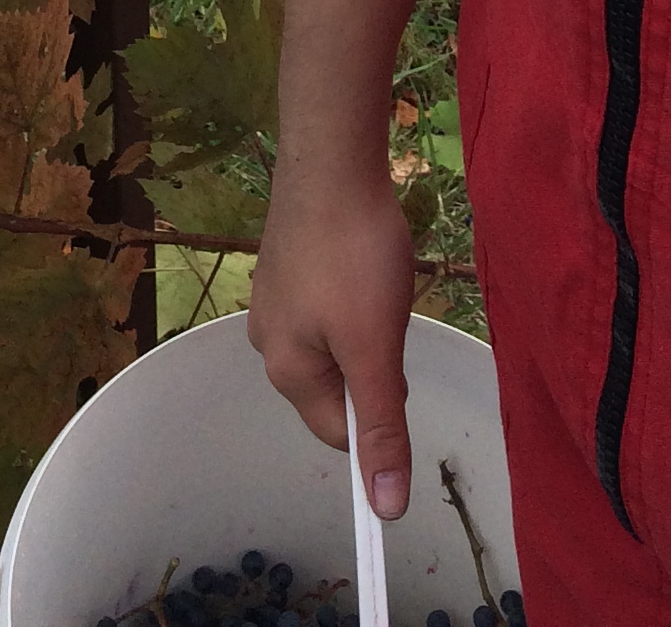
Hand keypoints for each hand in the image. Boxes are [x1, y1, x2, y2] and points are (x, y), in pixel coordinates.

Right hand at [249, 164, 417, 517]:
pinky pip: (327, 305)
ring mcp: (273, 297)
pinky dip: (351, 295)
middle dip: (373, 362)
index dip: (381, 414)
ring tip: (379, 284)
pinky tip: (364, 260)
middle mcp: (267, 339)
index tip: (403, 365)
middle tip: (391, 316)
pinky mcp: (286, 263)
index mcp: (284, 370)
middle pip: (337, 386)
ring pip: (335, 343)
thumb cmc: (354, 256)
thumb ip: (383, 429)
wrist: (332, 158)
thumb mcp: (376, 349)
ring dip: (365, 327)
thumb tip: (385, 512)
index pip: (341, 431)